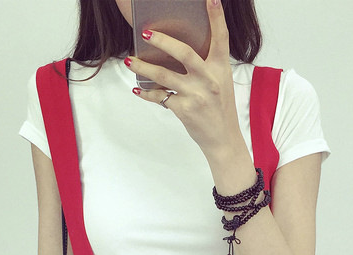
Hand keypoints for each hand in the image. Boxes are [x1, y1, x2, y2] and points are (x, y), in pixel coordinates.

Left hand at [125, 0, 242, 159]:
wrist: (223, 139)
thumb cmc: (220, 108)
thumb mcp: (220, 82)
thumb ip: (206, 66)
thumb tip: (177, 50)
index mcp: (221, 68)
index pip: (221, 38)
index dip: (217, 17)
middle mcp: (209, 79)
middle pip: (184, 53)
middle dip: (163, 40)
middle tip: (145, 32)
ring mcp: (196, 95)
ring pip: (164, 75)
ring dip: (143, 66)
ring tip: (129, 60)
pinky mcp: (184, 110)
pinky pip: (160, 97)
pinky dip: (147, 94)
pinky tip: (137, 89)